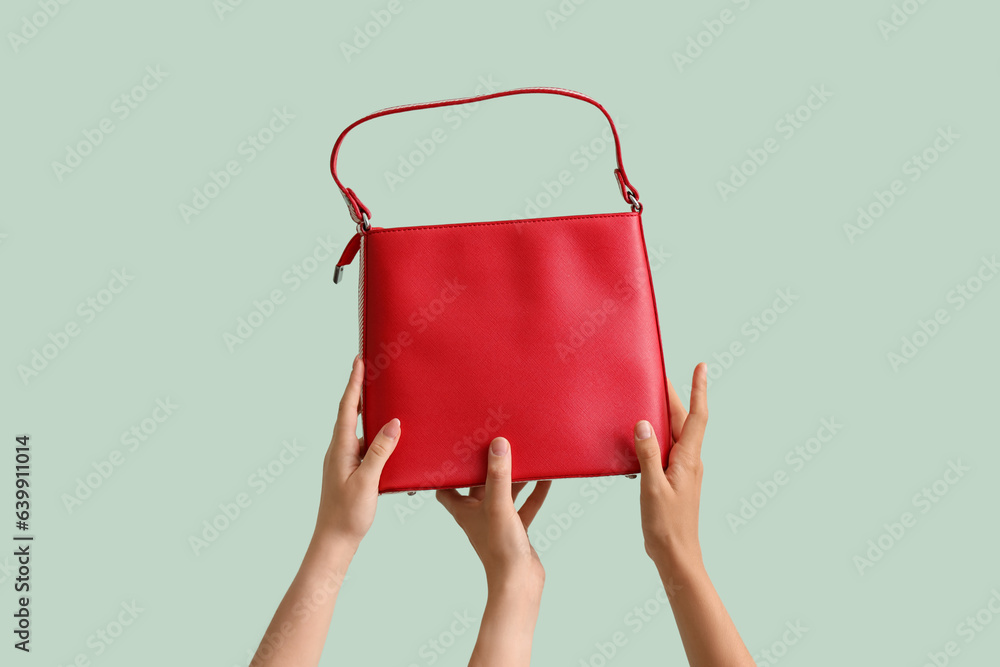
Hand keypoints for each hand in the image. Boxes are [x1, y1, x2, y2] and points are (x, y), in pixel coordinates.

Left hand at [314, 356, 400, 547]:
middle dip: (361, 391)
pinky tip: (390, 440)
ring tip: (386, 400)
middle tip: (371, 369)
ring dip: (370, 415)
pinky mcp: (351, 472)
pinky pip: (365, 446)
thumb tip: (393, 423)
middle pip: (351, 414)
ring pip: (360, 431)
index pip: (346, 408)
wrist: (334, 542)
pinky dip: (376, 437)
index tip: (358, 361)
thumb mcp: (368, 482)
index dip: (353, 383)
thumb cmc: (348, 515)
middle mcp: (339, 451)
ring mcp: (344, 461)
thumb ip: (380, 452)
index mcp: (340, 449)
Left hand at [435, 438, 550, 590]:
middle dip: (487, 466)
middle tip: (495, 442)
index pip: (445, 487)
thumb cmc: (500, 549)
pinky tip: (546, 478)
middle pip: (479, 484)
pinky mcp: (516, 529)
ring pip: (505, 493)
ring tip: (525, 455)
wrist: (519, 584)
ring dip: (514, 477)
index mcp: (464, 509)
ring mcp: (498, 522)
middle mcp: (478, 514)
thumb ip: (498, 476)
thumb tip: (498, 445)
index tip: (453, 450)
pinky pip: (525, 505)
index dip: (446, 470)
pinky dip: (534, 492)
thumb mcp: (498, 506)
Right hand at [633, 363, 707, 570]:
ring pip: (675, 434)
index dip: (699, 390)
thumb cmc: (666, 526)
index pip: (697, 416)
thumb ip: (648, 454)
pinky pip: (666, 449)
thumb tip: (644, 424)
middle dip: (676, 396)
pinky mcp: (673, 480)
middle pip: (685, 420)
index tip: (701, 367)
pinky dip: (656, 437)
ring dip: (665, 415)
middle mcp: (690, 461)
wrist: (676, 555)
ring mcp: (683, 470)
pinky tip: (642, 439)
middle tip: (660, 376)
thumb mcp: (652, 487)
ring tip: (650, 399)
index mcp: (688, 459)